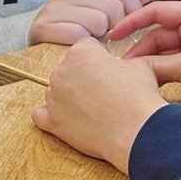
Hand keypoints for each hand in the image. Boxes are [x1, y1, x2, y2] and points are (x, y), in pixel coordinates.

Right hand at [28, 0, 154, 44]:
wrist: (43, 49)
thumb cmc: (78, 29)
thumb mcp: (103, 9)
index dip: (132, 12)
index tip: (124, 26)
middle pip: (113, 8)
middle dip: (115, 28)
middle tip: (106, 38)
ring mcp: (51, 8)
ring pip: (98, 22)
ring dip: (99, 39)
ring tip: (92, 42)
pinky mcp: (43, 27)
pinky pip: (79, 35)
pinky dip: (84, 46)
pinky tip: (80, 48)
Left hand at [31, 38, 166, 172]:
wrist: (138, 131)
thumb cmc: (140, 97)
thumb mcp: (140, 65)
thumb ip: (124, 58)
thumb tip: (120, 64)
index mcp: (80, 52)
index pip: (86, 47)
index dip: (101, 57)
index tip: (110, 70)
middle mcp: (61, 71)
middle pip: (69, 69)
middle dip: (84, 77)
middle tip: (104, 92)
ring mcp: (53, 96)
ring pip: (56, 91)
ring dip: (69, 97)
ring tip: (93, 109)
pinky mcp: (51, 120)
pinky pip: (40, 114)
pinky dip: (51, 115)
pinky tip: (67, 119)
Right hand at [112, 1, 180, 115]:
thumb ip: (154, 64)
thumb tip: (128, 67)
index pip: (157, 11)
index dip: (132, 22)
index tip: (113, 35)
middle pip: (158, 32)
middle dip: (141, 50)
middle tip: (122, 67)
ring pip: (163, 48)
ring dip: (149, 61)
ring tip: (133, 76)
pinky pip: (172, 58)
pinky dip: (161, 68)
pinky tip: (148, 79)